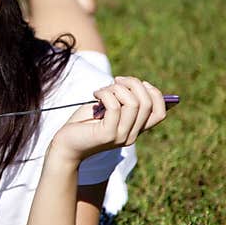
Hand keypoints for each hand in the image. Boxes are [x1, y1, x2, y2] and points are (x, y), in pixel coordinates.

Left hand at [51, 76, 167, 163]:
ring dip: (118, 88)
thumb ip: (123, 100)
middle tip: (116, 80)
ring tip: (103, 90)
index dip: (155, 94)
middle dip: (134, 84)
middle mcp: (131, 135)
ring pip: (134, 103)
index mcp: (135, 129)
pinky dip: (106, 93)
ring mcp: (121, 136)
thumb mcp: (107, 109)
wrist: (65, 144)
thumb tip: (138, 84)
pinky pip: (115, 106)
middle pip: (147, 103)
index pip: (160, 113)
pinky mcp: (107, 134)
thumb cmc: (84, 123)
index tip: (140, 83)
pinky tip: (95, 94)